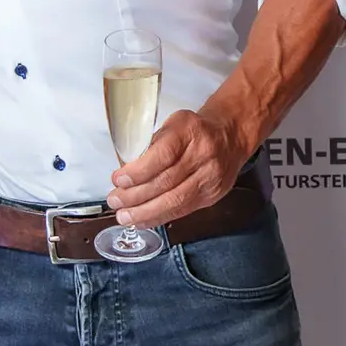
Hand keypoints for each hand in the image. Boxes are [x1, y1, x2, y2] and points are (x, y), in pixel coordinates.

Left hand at [109, 107, 249, 227]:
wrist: (230, 137)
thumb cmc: (195, 131)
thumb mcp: (172, 125)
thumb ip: (150, 145)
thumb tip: (124, 172)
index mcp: (189, 130)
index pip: (162, 154)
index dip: (138, 171)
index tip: (119, 179)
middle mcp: (204, 154)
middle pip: (166, 181)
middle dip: (135, 195)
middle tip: (116, 200)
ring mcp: (211, 177)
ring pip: (175, 201)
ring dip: (145, 212)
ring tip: (125, 216)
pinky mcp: (213, 195)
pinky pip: (183, 210)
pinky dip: (159, 217)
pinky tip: (143, 220)